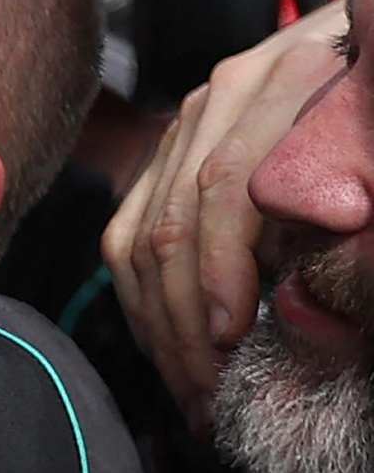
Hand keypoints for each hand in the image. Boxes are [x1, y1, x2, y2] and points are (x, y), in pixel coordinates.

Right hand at [108, 0, 351, 428]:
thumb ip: (346, 211)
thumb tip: (306, 289)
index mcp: (289, 79)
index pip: (226, 187)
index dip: (221, 269)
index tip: (233, 338)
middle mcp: (226, 94)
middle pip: (176, 218)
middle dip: (188, 320)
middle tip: (212, 393)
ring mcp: (190, 120)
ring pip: (142, 234)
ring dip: (162, 323)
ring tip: (194, 390)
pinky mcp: (168, 150)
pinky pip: (126, 234)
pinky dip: (144, 300)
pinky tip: (171, 348)